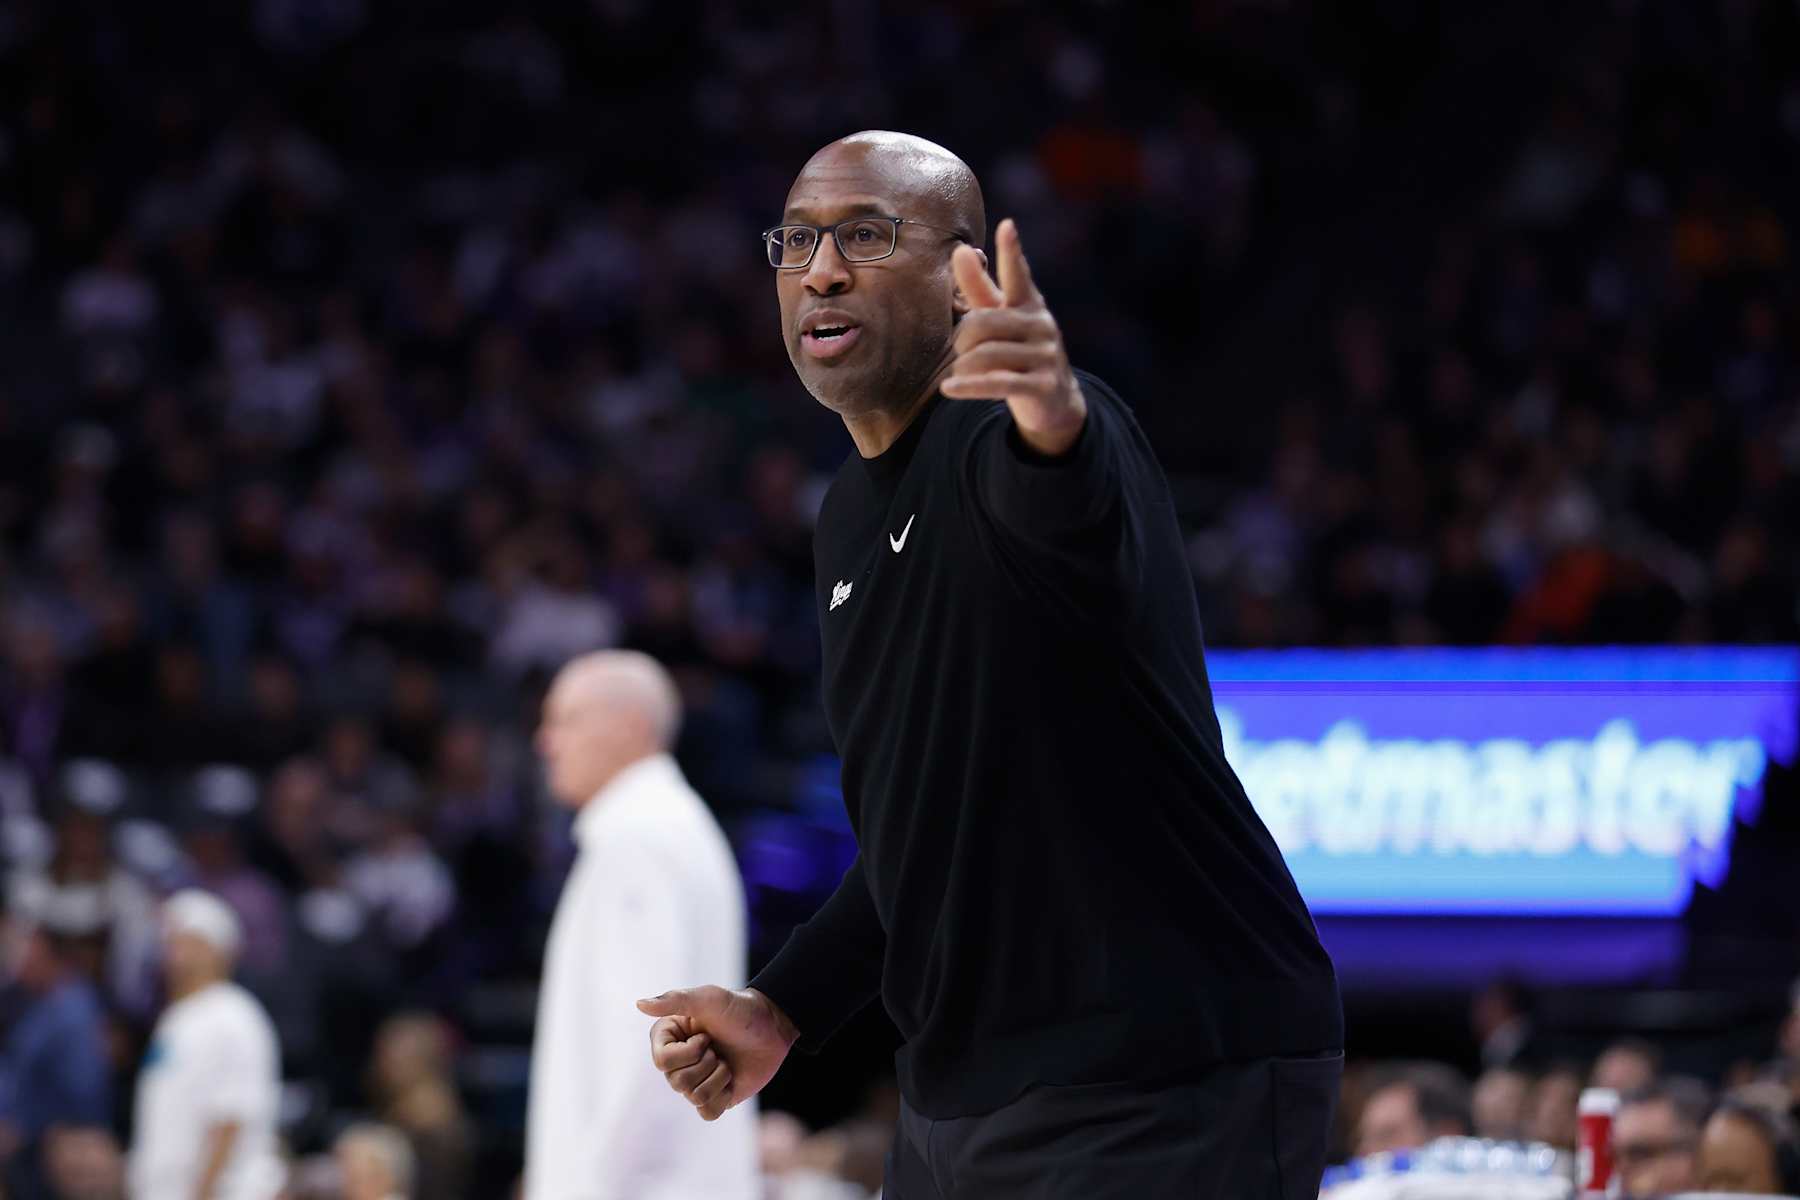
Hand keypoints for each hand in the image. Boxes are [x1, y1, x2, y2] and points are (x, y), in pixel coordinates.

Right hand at [636, 986, 798, 1120]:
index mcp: (669, 1038)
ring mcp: (695, 1080)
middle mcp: (677, 1061)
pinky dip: (722, 1097)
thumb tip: (639, 1004)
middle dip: (707, 1064)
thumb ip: (674, 1000)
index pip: (663, 1062)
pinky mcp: (714, 1097)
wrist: (773, 1026)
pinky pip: (707, 1113)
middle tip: (719, 1048)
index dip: (689, 1052)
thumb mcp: (708, 999)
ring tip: (727, 1061)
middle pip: (677, 1082)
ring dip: (718, 1078)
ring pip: (693, 1097)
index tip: (705, 1034)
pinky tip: (730, 1080)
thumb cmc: (739, 1008)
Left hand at [943, 218, 1086, 455]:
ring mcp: (1045, 356)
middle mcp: (1041, 325)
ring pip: (987, 355)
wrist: (1055, 401)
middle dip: (962, 339)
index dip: (1012, 252)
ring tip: (961, 372)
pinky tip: (949, 388)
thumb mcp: (1001, 318)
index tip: (1006, 226)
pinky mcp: (1042, 385)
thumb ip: (979, 288)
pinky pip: (997, 383)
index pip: (1018, 275)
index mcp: (1030, 304)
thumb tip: (961, 249)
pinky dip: (969, 386)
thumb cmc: (1019, 351)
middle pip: (983, 324)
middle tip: (959, 351)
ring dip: (964, 366)